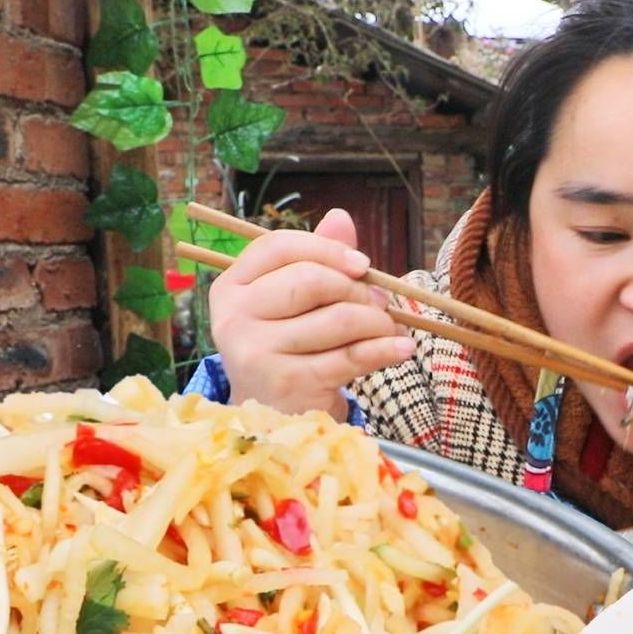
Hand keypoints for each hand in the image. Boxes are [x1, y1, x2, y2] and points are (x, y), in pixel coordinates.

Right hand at [208, 208, 413, 415]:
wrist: (274, 415)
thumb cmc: (288, 348)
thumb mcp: (294, 303)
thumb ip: (316, 259)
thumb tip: (341, 218)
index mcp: (230, 288)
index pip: (277, 247)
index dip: (326, 249)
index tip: (361, 264)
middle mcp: (235, 319)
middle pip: (311, 280)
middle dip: (357, 288)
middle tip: (380, 301)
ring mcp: (258, 353)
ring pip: (339, 319)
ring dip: (378, 321)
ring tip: (390, 328)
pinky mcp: (290, 384)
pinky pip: (353, 356)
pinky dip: (386, 349)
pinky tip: (402, 348)